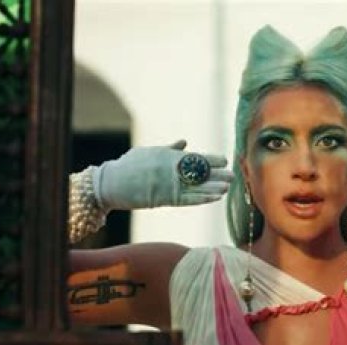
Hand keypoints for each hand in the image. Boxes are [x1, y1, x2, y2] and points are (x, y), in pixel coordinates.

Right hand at [94, 140, 232, 209]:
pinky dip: (203, 198)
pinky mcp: (166, 199)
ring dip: (214, 187)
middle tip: (233, 175)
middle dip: (217, 174)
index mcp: (169, 157)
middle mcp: (173, 170)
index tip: (225, 160)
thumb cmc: (130, 165)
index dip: (212, 159)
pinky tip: (215, 197)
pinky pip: (189, 199)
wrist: (113, 183)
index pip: (196, 157)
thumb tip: (184, 142)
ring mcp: (170, 185)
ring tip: (228, 187)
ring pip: (198, 186)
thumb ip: (169, 149)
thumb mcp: (149, 152)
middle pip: (200, 172)